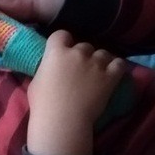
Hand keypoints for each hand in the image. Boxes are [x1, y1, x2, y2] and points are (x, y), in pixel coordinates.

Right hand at [26, 30, 125, 154]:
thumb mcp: (36, 81)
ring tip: (97, 72)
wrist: (63, 120)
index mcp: (56, 52)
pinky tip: (112, 73)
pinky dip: (116, 67)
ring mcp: (95, 63)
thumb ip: (46, 69)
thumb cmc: (43, 103)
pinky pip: (119, 64)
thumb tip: (49, 69)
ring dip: (99, 60)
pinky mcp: (110, 76)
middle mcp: (77, 53)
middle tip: (80, 68)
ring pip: (102, 53)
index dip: (63, 41)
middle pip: (84, 45)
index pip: (62, 34)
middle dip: (82, 54)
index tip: (63, 51)